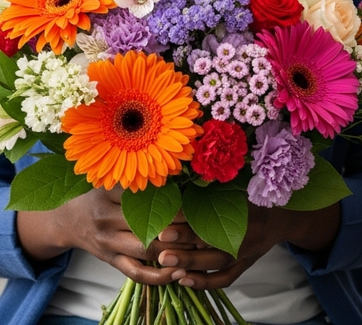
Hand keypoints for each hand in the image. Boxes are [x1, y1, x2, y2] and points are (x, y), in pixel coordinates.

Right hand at [16, 187, 201, 284]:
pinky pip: (135, 273)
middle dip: (181, 226)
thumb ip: (142, 178)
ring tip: (200, 246)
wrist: (69, 221)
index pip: (147, 197)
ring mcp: (108, 243)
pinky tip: (179, 271)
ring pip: (146, 249)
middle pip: (150, 224)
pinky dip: (158, 276)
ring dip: (175, 250)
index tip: (199, 201)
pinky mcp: (110, 262)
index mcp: (110, 193)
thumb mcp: (115, 180)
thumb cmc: (101, 196)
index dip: (175, 200)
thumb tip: (183, 172)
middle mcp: (107, 218)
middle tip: (206, 225)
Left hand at [158, 202, 340, 288]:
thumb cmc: (258, 197)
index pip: (211, 213)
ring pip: (215, 262)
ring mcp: (246, 252)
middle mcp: (246, 232)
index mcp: (245, 208)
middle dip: (184, 240)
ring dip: (189, 263)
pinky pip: (225, 279)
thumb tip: (185, 183)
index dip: (189, 217)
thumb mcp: (242, 186)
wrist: (283, 217)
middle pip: (211, 239)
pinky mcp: (245, 265)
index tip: (166, 219)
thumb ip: (219, 186)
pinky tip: (183, 280)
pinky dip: (204, 282)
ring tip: (165, 261)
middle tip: (161, 239)